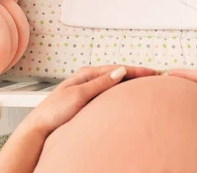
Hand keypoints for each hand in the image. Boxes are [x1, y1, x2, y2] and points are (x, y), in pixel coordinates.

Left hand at [23, 65, 157, 135]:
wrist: (40, 127)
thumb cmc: (55, 111)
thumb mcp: (80, 95)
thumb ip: (101, 83)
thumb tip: (120, 71)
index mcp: (87, 74)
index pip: (118, 69)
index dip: (137, 70)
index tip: (153, 72)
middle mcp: (89, 79)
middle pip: (118, 73)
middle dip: (137, 74)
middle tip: (156, 76)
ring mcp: (89, 89)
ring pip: (115, 83)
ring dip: (131, 82)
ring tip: (147, 83)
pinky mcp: (89, 100)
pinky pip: (110, 92)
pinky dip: (122, 91)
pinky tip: (129, 94)